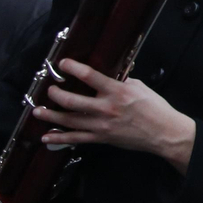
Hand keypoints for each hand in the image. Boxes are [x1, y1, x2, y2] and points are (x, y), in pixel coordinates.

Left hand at [34, 59, 196, 171]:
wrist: (164, 132)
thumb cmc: (155, 109)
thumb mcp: (140, 87)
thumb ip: (122, 81)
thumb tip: (110, 75)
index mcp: (117, 91)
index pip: (90, 76)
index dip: (73, 68)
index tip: (63, 63)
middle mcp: (106, 108)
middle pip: (73, 100)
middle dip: (56, 95)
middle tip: (50, 90)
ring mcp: (102, 125)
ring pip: (70, 121)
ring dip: (51, 116)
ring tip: (38, 112)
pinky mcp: (102, 138)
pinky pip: (76, 139)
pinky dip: (60, 138)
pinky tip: (47, 137)